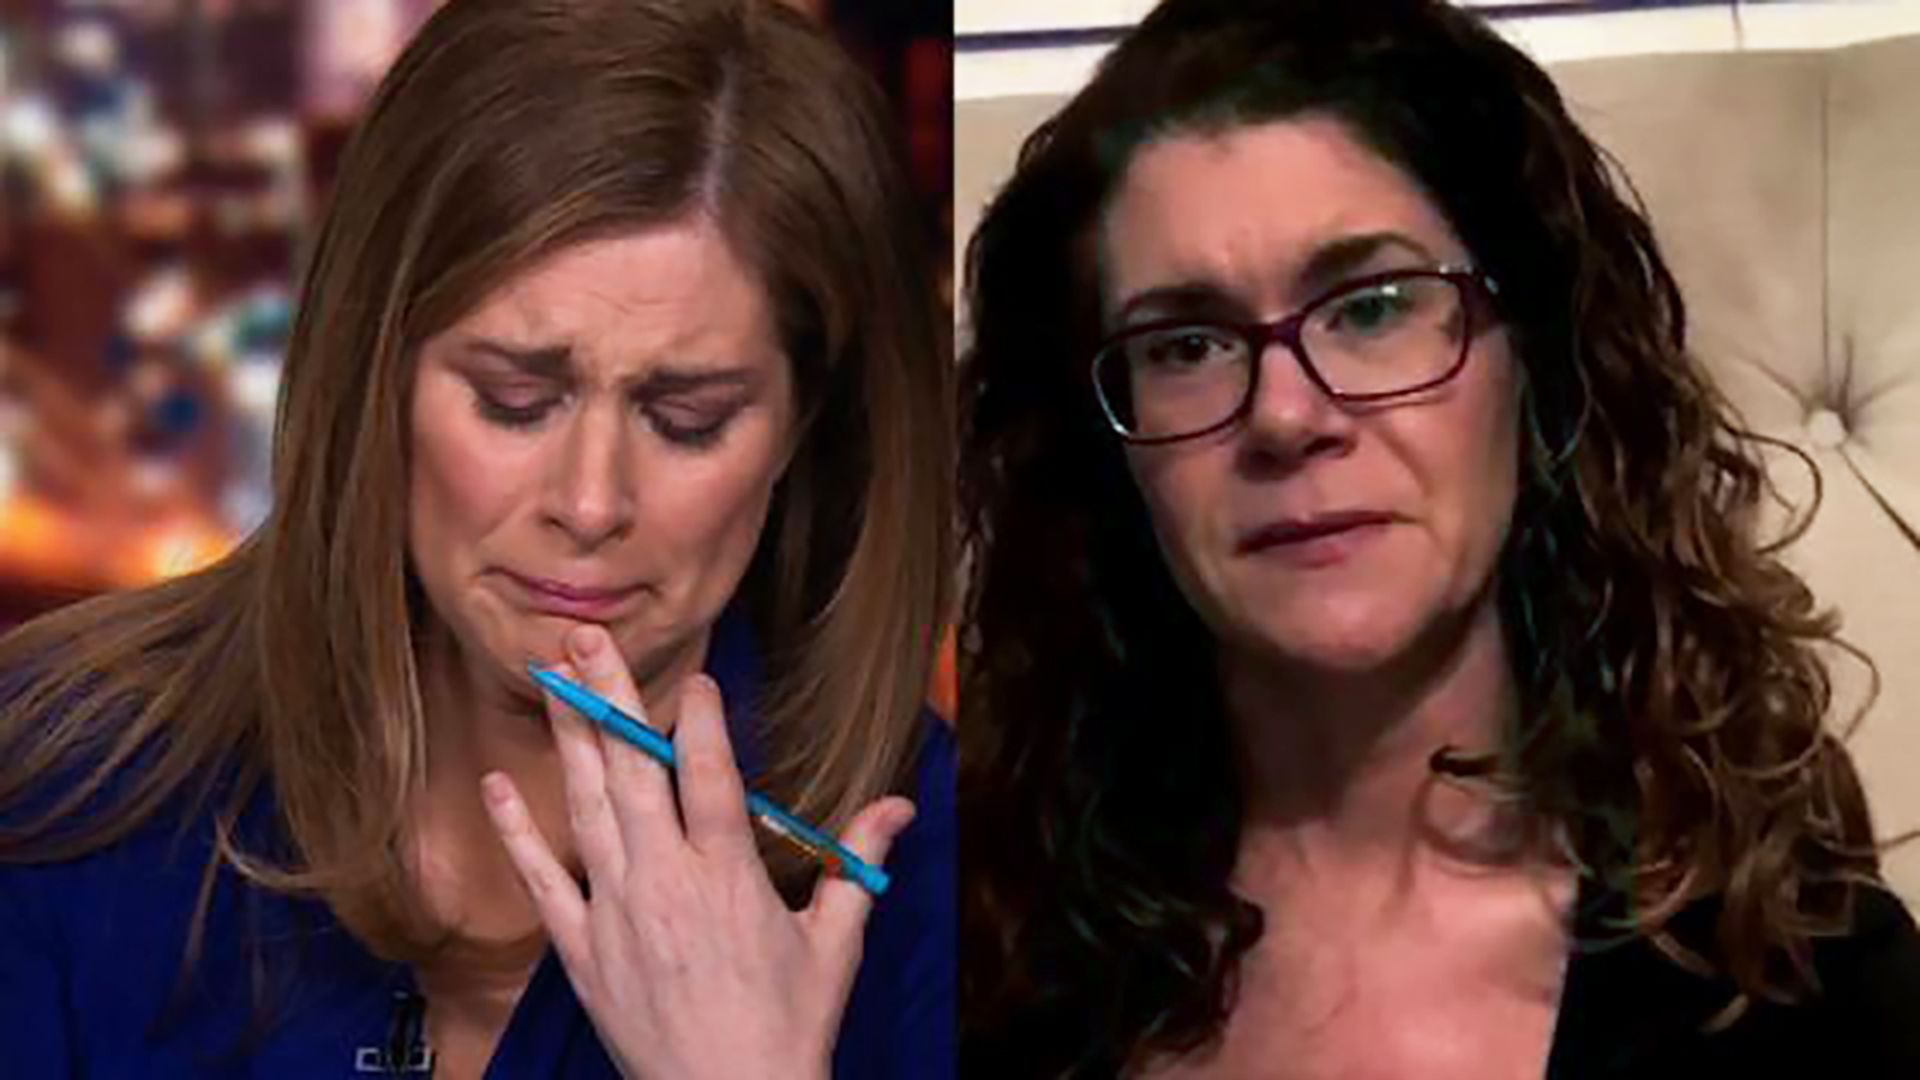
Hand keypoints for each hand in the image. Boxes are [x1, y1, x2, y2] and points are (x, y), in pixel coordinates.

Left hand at [480, 624, 914, 1079]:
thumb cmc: (787, 1028)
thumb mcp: (835, 942)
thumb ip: (858, 864)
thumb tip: (899, 805)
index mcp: (730, 875)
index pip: (711, 775)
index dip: (702, 720)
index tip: (695, 674)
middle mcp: (667, 881)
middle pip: (635, 772)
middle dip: (610, 698)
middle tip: (585, 639)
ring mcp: (617, 913)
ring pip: (588, 808)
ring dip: (569, 740)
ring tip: (551, 680)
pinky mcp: (583, 950)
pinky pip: (544, 880)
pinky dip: (519, 831)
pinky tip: (499, 784)